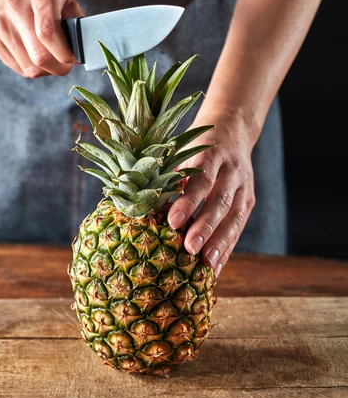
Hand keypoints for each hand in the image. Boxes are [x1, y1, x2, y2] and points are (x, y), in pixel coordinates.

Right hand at [0, 0, 83, 77]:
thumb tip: (83, 51)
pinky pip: (19, 68)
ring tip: (53, 61)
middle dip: (59, 68)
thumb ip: (77, 22)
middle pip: (39, 55)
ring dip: (47, 71)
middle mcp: (16, 9)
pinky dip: (34, 70)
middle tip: (66, 65)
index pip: (48, 33)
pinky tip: (38, 58)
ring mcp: (2, 26)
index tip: (73, 58)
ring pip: (30, 67)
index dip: (64, 53)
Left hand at [167, 110, 255, 277]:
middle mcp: (232, 170)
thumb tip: (147, 207)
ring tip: (207, 265)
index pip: (201, 180)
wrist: (232, 130)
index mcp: (211, 154)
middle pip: (221, 201)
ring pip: (235, 216)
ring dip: (221, 242)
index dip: (188, 201)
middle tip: (190, 249)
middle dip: (206, 227)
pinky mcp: (249, 200)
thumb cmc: (196, 145)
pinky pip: (239, 226)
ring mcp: (244, 186)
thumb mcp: (182, 150)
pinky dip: (228, 248)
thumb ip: (170, 175)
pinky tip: (216, 267)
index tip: (173, 222)